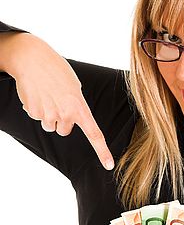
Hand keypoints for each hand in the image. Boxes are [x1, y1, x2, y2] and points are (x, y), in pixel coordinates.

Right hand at [10, 34, 113, 169]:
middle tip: (58, 102)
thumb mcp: (74, 87)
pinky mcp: (33, 112)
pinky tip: (37, 94)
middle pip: (64, 131)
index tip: (108, 165)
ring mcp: (48, 115)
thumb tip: (72, 118)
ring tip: (47, 96)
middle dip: (61, 120)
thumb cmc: (56, 70)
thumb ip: (76, 106)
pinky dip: (36, 108)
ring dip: (48, 115)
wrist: (32, 59)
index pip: (95, 134)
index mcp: (80, 107)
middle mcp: (65, 114)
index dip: (102, 151)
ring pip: (50, 126)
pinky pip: (37, 117)